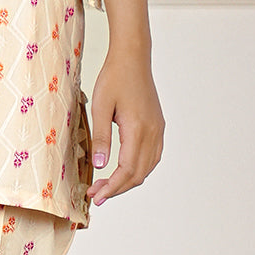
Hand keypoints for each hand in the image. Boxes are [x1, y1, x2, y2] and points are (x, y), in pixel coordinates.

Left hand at [86, 44, 164, 206]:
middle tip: (96, 194)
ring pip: (147, 167)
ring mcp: (158, 130)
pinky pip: (152, 156)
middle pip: (138, 173)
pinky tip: (123, 171)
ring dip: (128, 180)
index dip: (112, 187)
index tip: (97, 196)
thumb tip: (100, 165)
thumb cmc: (114, 78)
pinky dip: (138, 169)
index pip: (127, 170)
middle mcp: (153, 133)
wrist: (133, 58)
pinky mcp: (157, 126)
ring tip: (106, 186)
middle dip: (117, 188)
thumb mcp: (100, 107)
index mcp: (138, 129)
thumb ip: (101, 137)